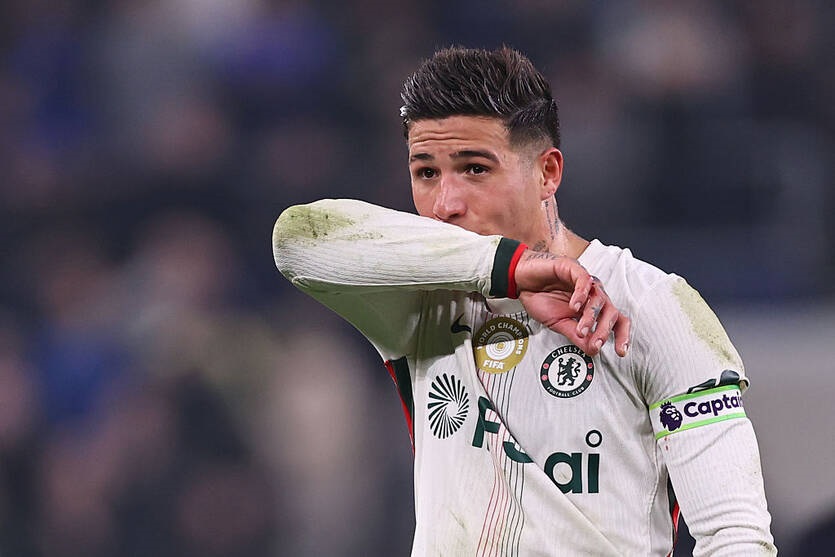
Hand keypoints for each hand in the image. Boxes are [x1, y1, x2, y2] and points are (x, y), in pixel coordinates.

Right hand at [514, 250, 629, 356]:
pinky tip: (574, 306)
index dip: (622, 335)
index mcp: (592, 308)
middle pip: (611, 311)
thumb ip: (576, 336)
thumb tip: (592, 350)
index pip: (615, 320)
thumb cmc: (540, 297)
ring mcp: (585, 281)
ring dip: (591, 316)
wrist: (521, 281)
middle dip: (604, 330)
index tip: (620, 351)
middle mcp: (593, 294)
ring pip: (600, 297)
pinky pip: (584, 281)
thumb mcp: (558, 324)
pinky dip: (581, 295)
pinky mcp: (573, 268)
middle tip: (594, 342)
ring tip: (580, 328)